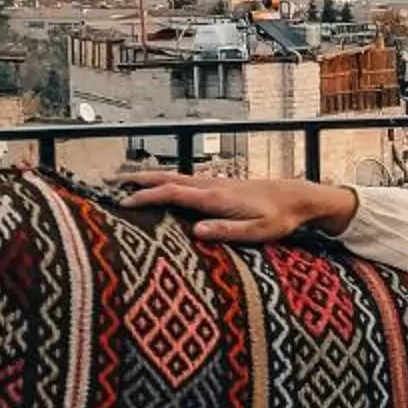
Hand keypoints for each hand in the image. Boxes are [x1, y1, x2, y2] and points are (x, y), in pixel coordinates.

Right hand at [116, 171, 357, 244]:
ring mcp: (214, 182)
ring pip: (173, 176)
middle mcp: (210, 185)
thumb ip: (228, 232)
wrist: (298, 197)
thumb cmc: (280, 218)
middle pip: (166, 178)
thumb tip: (195, 231)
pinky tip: (159, 185)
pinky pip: (184, 180)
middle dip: (137, 179)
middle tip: (108, 181)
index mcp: (215, 197)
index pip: (172, 193)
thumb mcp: (258, 231)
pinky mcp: (219, 185)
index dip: (146, 197)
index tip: (122, 202)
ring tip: (124, 179)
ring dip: (148, 177)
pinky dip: (164, 180)